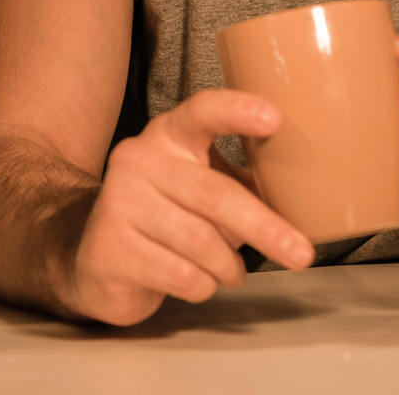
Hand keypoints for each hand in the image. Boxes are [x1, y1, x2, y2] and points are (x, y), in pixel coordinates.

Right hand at [61, 89, 314, 325]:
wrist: (95, 258)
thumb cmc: (165, 218)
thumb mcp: (202, 189)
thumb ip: (242, 184)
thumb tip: (304, 192)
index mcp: (168, 136)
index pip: (201, 112)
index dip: (237, 112)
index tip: (275, 119)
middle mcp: (139, 160)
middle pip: (214, 194)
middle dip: (264, 227)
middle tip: (301, 253)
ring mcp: (119, 203)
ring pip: (201, 242)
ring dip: (228, 266)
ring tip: (231, 272)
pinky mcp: (110, 248)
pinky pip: (180, 274)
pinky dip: (202, 286)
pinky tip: (196, 281)